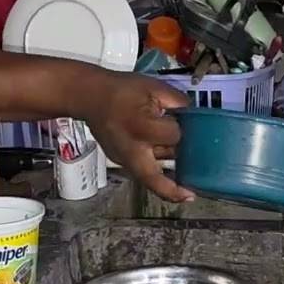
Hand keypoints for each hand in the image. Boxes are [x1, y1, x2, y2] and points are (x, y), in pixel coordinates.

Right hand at [82, 71, 195, 202]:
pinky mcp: (119, 161)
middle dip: (174, 191)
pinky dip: (155, 173)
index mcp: (142, 128)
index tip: (184, 123)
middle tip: (191, 195)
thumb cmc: (122, 90)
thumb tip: (194, 114)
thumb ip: (178, 101)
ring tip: (186, 186)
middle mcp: (132, 150)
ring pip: (148, 178)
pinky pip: (141, 171)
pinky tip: (169, 173)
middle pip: (154, 179)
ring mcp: (123, 159)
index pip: (173, 137)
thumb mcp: (155, 88)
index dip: (182, 131)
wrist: (89, 96)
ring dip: (166, 182)